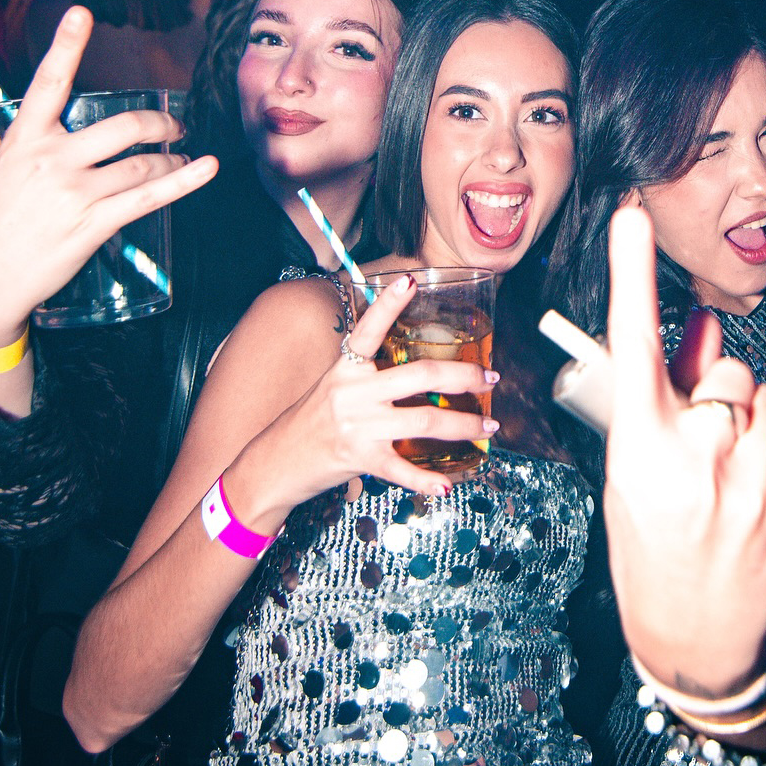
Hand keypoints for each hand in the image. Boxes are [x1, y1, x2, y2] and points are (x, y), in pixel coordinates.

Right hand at [0, 6, 217, 349]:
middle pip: (121, 125)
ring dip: (171, 158)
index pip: (47, 83)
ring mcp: (74, 192)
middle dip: (158, 121)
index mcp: (21, 139)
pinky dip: (185, 181)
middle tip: (173, 124)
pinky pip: (150, 197)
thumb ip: (7, 144)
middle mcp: (50, 159)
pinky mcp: (93, 225)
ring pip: (142, 163)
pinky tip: (204, 168)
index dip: (66, 44)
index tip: (83, 13)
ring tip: (183, 157)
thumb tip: (20, 126)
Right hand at [244, 275, 499, 507]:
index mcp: (345, 368)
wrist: (275, 462)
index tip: (411, 280)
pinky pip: (401, 469)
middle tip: (490, 378)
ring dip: (464, 425)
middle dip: (464, 376)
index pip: (368, 329)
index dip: (388, 304)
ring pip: (426, 420)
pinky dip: (426, 481)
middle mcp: (352, 392)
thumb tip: (419, 372)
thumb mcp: (334, 386)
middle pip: (420, 375)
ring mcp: (357, 426)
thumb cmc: (311, 422)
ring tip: (487, 427)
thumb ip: (368, 375)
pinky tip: (446, 485)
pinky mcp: (359, 458)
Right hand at [602, 205, 765, 699]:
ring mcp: (747, 473)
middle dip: (712, 383)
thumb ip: (664, 400)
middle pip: (718, 370)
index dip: (632, 276)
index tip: (632, 217)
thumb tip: (699, 328)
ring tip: (730, 468)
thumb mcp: (632, 476)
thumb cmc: (649, 554)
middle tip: (701, 435)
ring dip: (748, 409)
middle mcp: (693, 455)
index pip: (631, 346)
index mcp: (636, 450)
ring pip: (758, 391)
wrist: (694, 641)